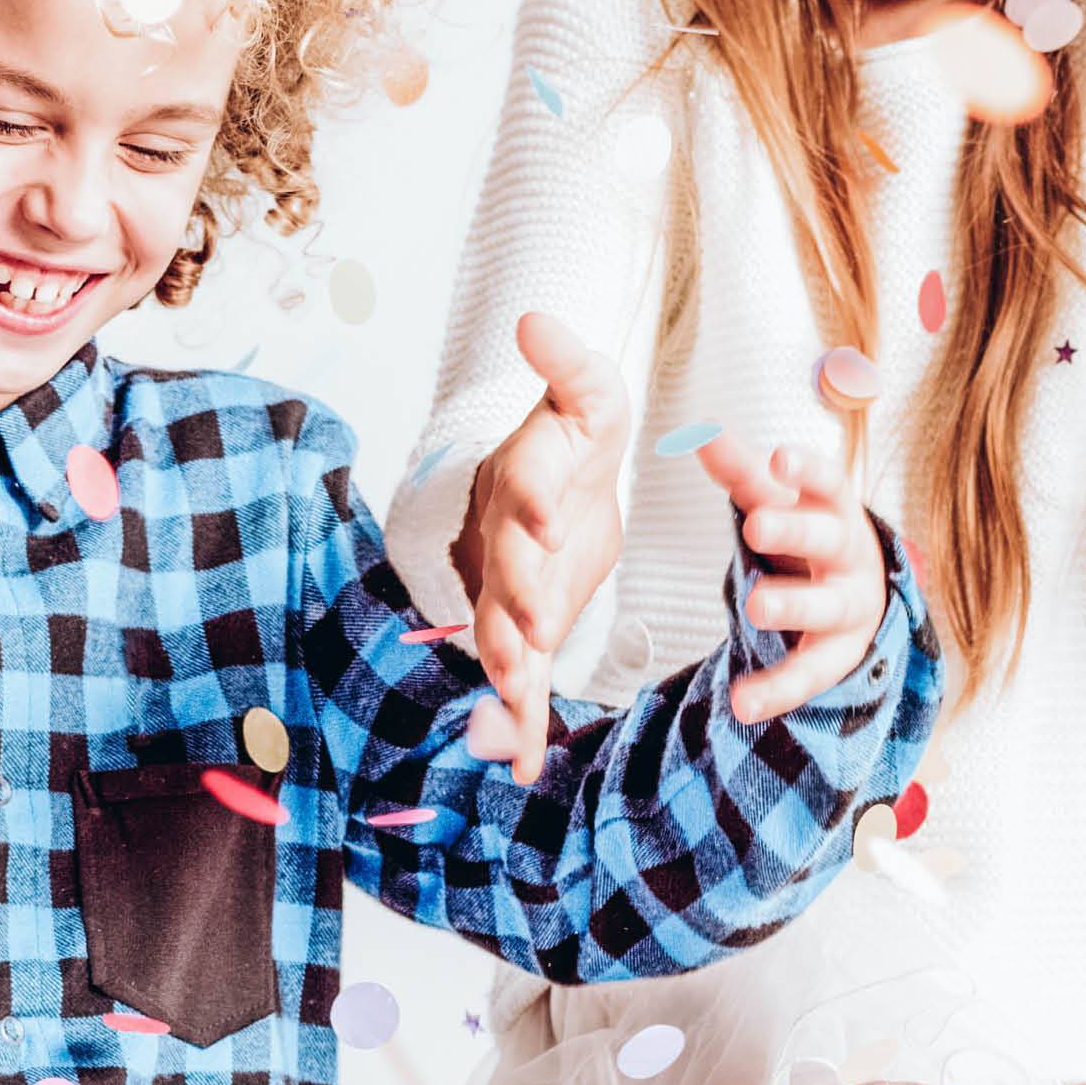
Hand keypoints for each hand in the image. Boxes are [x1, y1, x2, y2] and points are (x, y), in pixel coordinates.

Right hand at [451, 314, 630, 786]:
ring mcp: (509, 590)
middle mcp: (507, 542)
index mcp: (528, 484)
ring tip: (510, 719)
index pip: (526, 494)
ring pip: (497, 637)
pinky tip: (520, 766)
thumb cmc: (574, 435)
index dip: (532, 510)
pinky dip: (517, 722)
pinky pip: (517, 678)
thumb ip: (568, 365)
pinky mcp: (526, 627)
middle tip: (525, 641)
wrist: (553, 482)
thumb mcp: (588, 395)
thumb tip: (533, 318)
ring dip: (504, 677)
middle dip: (511, 610)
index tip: (547, 528)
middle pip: (503, 577)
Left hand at [694, 435, 887, 724]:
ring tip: (754, 607)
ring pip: (826, 608)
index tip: (779, 458)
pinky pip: (809, 673)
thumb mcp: (778, 501)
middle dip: (794, 531)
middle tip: (754, 524)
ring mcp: (848, 608)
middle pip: (827, 540)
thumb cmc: (808, 533)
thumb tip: (698, 432)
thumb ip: (740, 472)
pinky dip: (777, 690)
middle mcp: (849, 557)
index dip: (807, 469)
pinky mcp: (836, 654)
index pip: (830, 483)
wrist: (857, 594)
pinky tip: (742, 705)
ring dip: (792, 605)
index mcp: (835, 510)